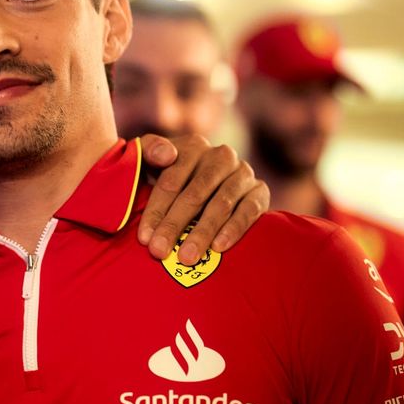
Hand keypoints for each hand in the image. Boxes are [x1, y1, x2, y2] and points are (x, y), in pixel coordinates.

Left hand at [137, 134, 268, 264]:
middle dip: (174, 226)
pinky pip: (249, 211)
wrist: (202, 184)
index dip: (156, 210)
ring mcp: (243, 173)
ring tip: (186, 257)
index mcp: (192, 146)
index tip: (144, 238)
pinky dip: (234, 229)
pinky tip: (218, 248)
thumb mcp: (151, 160)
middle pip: (194, 195)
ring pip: (221, 205)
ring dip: (202, 233)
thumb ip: (149, 151)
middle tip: (159, 251)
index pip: (171, 181)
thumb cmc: (168, 176)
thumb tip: (167, 155)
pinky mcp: (260, 191)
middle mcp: (221, 156)